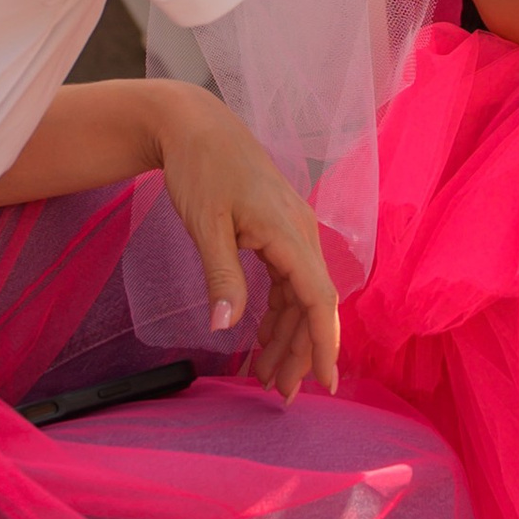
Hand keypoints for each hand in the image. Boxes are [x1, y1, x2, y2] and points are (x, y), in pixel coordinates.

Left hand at [145, 81, 340, 398]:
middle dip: (302, 351)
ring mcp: (290, 229)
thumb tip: (227, 328)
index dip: (324, 343)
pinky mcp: (276, 229)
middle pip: (313, 302)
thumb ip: (222, 276)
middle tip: (282, 394)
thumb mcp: (206, 224)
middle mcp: (300, 230)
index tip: (324, 383)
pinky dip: (277, 313)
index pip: (319, 297)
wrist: (193, 124)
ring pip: (300, 294)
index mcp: (288, 230)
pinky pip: (286, 280)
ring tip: (268, 376)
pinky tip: (261, 338)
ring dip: (288, 336)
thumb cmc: (200, 168)